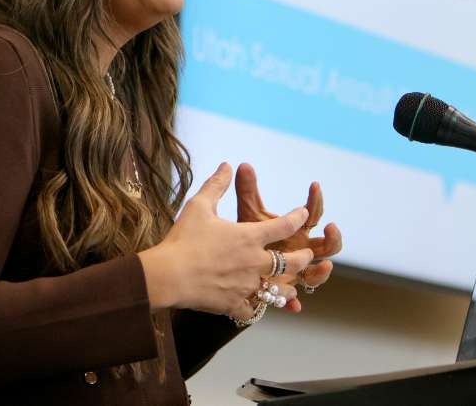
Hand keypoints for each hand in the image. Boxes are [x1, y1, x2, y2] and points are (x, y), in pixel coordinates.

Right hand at [138, 163, 313, 321]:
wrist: (168, 275)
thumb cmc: (183, 238)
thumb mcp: (200, 206)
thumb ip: (216, 185)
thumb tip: (227, 165)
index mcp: (250, 236)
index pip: (284, 226)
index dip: (296, 218)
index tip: (302, 214)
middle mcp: (255, 262)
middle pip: (292, 262)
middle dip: (303, 258)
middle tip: (307, 256)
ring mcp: (246, 285)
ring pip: (278, 291)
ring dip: (287, 289)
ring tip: (290, 289)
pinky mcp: (234, 304)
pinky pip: (251, 310)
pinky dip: (253, 308)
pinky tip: (254, 307)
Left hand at [235, 163, 341, 307]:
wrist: (232, 266)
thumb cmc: (246, 238)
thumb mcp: (248, 215)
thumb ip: (247, 192)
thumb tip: (242, 164)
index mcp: (297, 231)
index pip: (312, 213)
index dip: (315, 199)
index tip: (314, 185)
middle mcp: (302, 251)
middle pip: (327, 246)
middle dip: (333, 238)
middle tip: (331, 227)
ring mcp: (296, 273)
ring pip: (316, 274)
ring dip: (323, 271)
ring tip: (325, 265)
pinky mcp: (283, 291)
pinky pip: (292, 299)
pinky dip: (293, 302)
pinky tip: (295, 306)